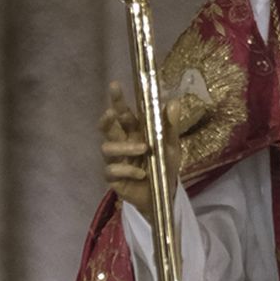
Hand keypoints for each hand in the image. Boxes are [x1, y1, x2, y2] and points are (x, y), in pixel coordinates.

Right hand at [99, 81, 206, 217]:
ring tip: (143, 149)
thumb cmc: (165, 166)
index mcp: (134, 131)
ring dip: (124, 147)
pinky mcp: (113, 178)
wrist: (165, 194)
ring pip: (106, 147)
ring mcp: (115, 160)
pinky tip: (142, 173)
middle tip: (113, 113)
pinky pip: (112, 170)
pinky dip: (128, 170)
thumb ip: (171, 126)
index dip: (117, 100)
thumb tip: (173, 102)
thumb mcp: (172, 146)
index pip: (123, 112)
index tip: (115, 86)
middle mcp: (121, 143)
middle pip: (107, 127)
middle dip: (107, 118)